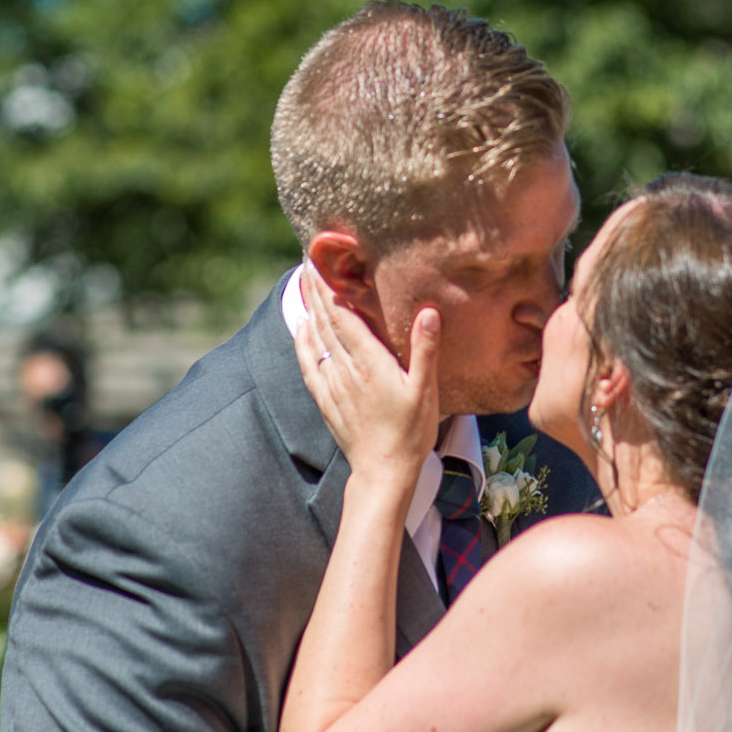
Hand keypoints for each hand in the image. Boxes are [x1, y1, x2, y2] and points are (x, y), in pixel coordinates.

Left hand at [295, 265, 440, 490]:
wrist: (383, 472)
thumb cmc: (411, 432)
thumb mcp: (426, 390)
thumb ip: (425, 349)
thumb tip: (429, 311)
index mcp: (370, 361)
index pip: (342, 314)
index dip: (330, 286)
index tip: (323, 261)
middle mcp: (346, 368)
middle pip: (325, 319)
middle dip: (316, 288)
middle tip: (310, 259)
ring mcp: (333, 384)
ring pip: (315, 338)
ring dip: (309, 308)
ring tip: (305, 282)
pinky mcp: (327, 399)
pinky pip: (308, 363)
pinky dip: (303, 341)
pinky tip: (302, 327)